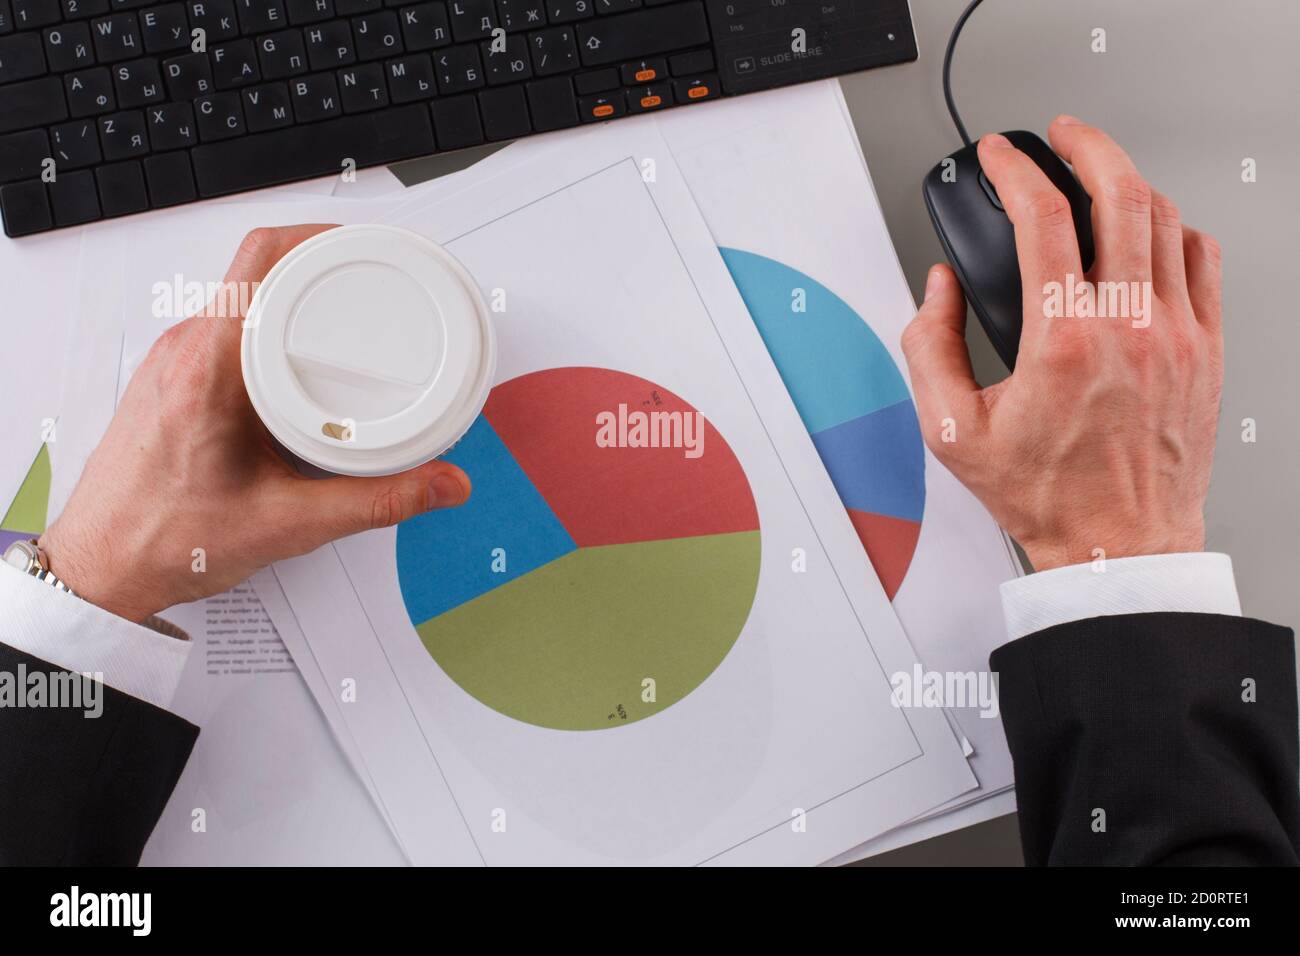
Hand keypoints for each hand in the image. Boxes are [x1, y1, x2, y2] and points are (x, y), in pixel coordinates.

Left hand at [40, 225, 472, 621]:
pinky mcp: (172, 379)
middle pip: (259, 270)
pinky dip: (271, 332)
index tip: (366, 245)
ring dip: (294, 304)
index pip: (264, 258)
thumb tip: (441, 484)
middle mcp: (185, 351)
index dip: (321, 235)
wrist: (104, 568)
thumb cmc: (165, 541)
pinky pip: (228, 330)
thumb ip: (379, 502)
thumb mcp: (290, 523)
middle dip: (323, 269)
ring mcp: (173, 361)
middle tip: (373, 287)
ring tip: (344, 326)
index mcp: (209, 368)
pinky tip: (300, 366)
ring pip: (243, 301)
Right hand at [902, 116, 1222, 571]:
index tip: (999, 156)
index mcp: (1063, 341)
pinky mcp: (1206, 349)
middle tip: (1063, 135)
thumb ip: (928, 347)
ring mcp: (1176, 334)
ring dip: (1130, 181)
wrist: (1119, 544)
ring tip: (1102, 174)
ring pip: (1166, 218)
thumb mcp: (952, 431)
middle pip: (1120, 193)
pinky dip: (1176, 228)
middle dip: (1087, 145)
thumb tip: (938, 289)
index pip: (1040, 217)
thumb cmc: (1045, 495)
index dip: (1013, 169)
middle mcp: (1128, 327)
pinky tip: (1153, 229)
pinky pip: (1203, 260)